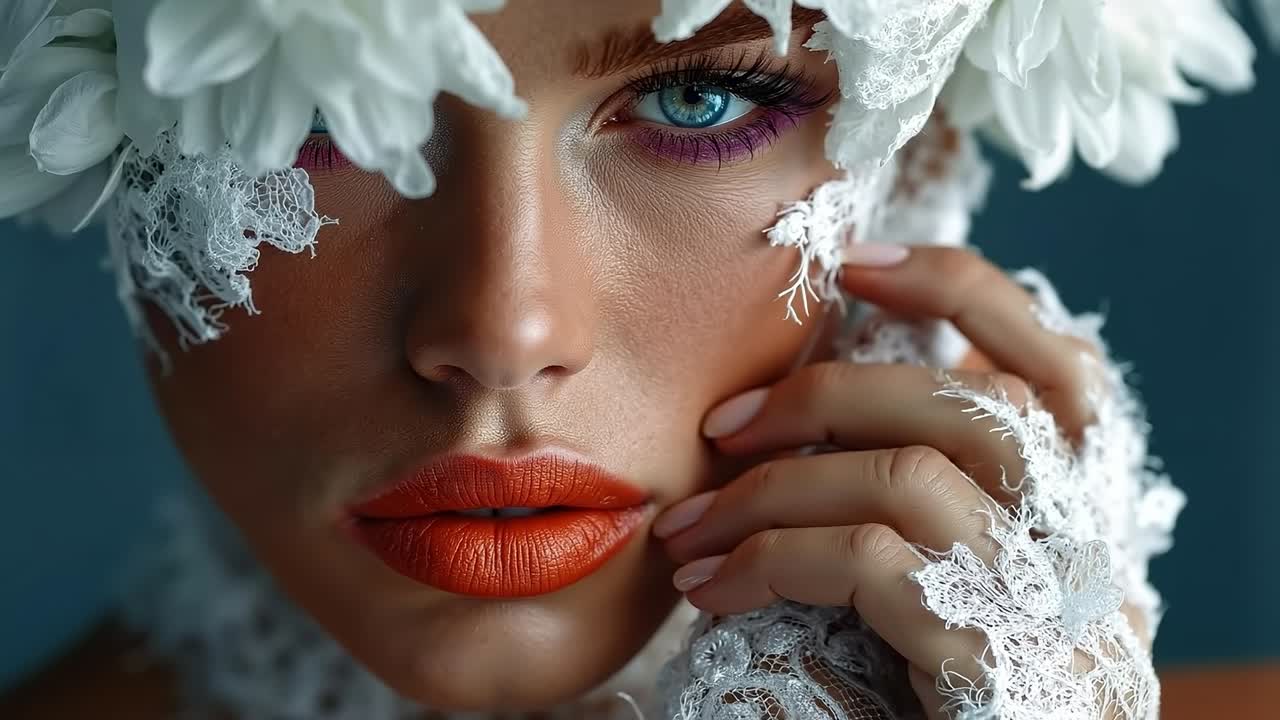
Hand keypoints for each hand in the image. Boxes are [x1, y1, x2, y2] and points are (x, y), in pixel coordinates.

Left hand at [651, 245, 1126, 718]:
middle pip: (964, 404)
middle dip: (824, 395)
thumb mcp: (958, 566)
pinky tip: (713, 589)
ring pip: (904, 474)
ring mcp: (1040, 592)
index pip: (1054, 358)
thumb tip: (806, 412)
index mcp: (1076, 499)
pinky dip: (770, 559)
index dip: (959, 291)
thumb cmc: (954, 672)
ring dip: (771, 489)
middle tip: (722, 429)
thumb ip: (928, 480)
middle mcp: (1077, 533)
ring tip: (689, 528)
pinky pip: (866, 561)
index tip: (857, 266)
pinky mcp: (985, 650)